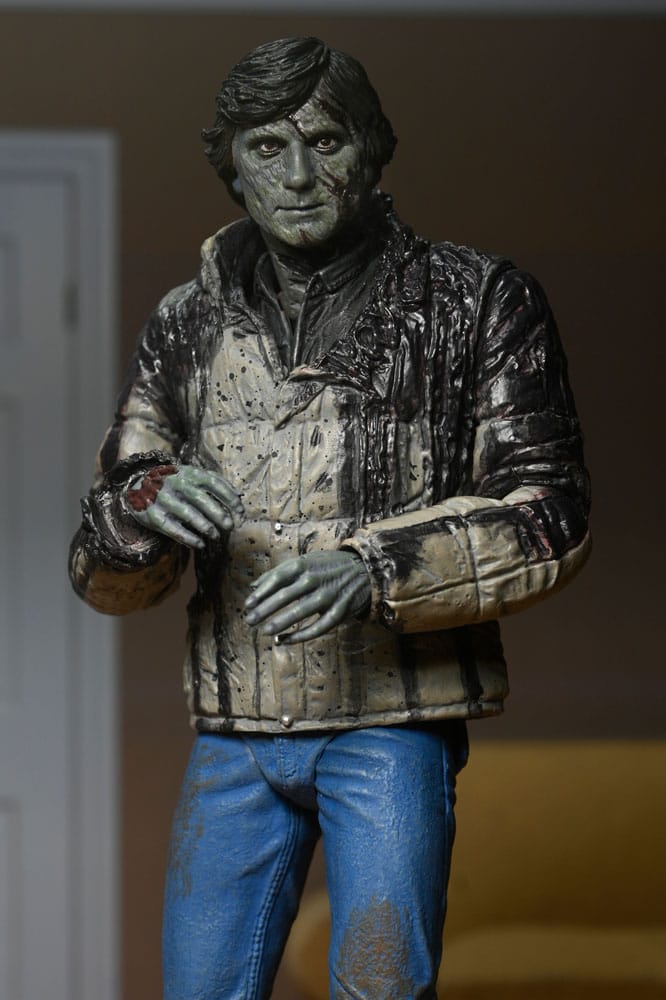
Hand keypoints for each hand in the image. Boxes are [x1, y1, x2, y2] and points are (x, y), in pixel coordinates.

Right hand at [126, 464, 243, 548]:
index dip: (229, 498)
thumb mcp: (192, 475)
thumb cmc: (175, 482)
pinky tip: (199, 545)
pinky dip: (187, 538)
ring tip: (215, 536)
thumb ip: (214, 482)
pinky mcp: (153, 515)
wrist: (138, 485)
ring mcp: (163, 499)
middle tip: (229, 526)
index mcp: (190, 473)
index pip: (214, 483)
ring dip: (204, 526)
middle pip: (201, 499)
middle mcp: (176, 484)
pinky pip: (172, 528)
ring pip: (187, 514)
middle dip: (218, 513)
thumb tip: (238, 496)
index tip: (240, 512)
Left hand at [245, 550, 370, 643]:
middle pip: (285, 595)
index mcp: (304, 565)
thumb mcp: (305, 561)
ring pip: (301, 611)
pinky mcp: (340, 612)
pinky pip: (318, 627)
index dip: (261, 593)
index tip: (248, 605)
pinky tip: (284, 640)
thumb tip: (253, 586)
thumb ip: (279, 573)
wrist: (365, 570)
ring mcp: (329, 596)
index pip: (277, 578)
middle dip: (265, 609)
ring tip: (264, 631)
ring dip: (281, 622)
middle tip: (249, 621)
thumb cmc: (328, 567)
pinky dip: (300, 636)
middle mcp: (315, 579)